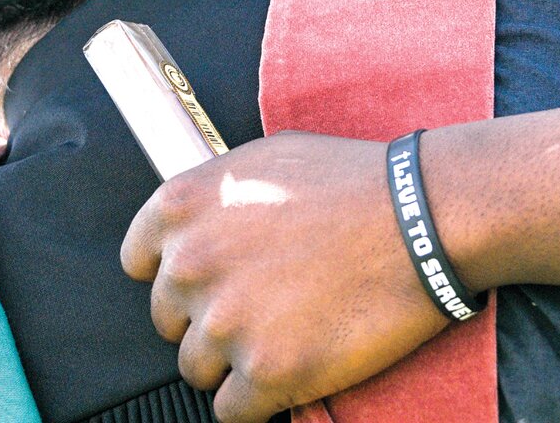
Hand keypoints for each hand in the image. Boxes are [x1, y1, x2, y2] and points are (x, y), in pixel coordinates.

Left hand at [122, 131, 447, 422]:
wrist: (421, 218)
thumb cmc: (353, 184)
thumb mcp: (264, 161)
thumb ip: (216, 199)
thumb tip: (194, 228)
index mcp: (182, 207)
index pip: (139, 262)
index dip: (178, 275)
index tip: (207, 282)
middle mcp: (190, 264)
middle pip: (169, 320)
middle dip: (209, 316)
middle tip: (263, 305)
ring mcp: (225, 323)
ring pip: (197, 368)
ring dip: (234, 360)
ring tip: (285, 333)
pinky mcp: (266, 372)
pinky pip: (232, 411)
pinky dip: (259, 399)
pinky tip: (292, 370)